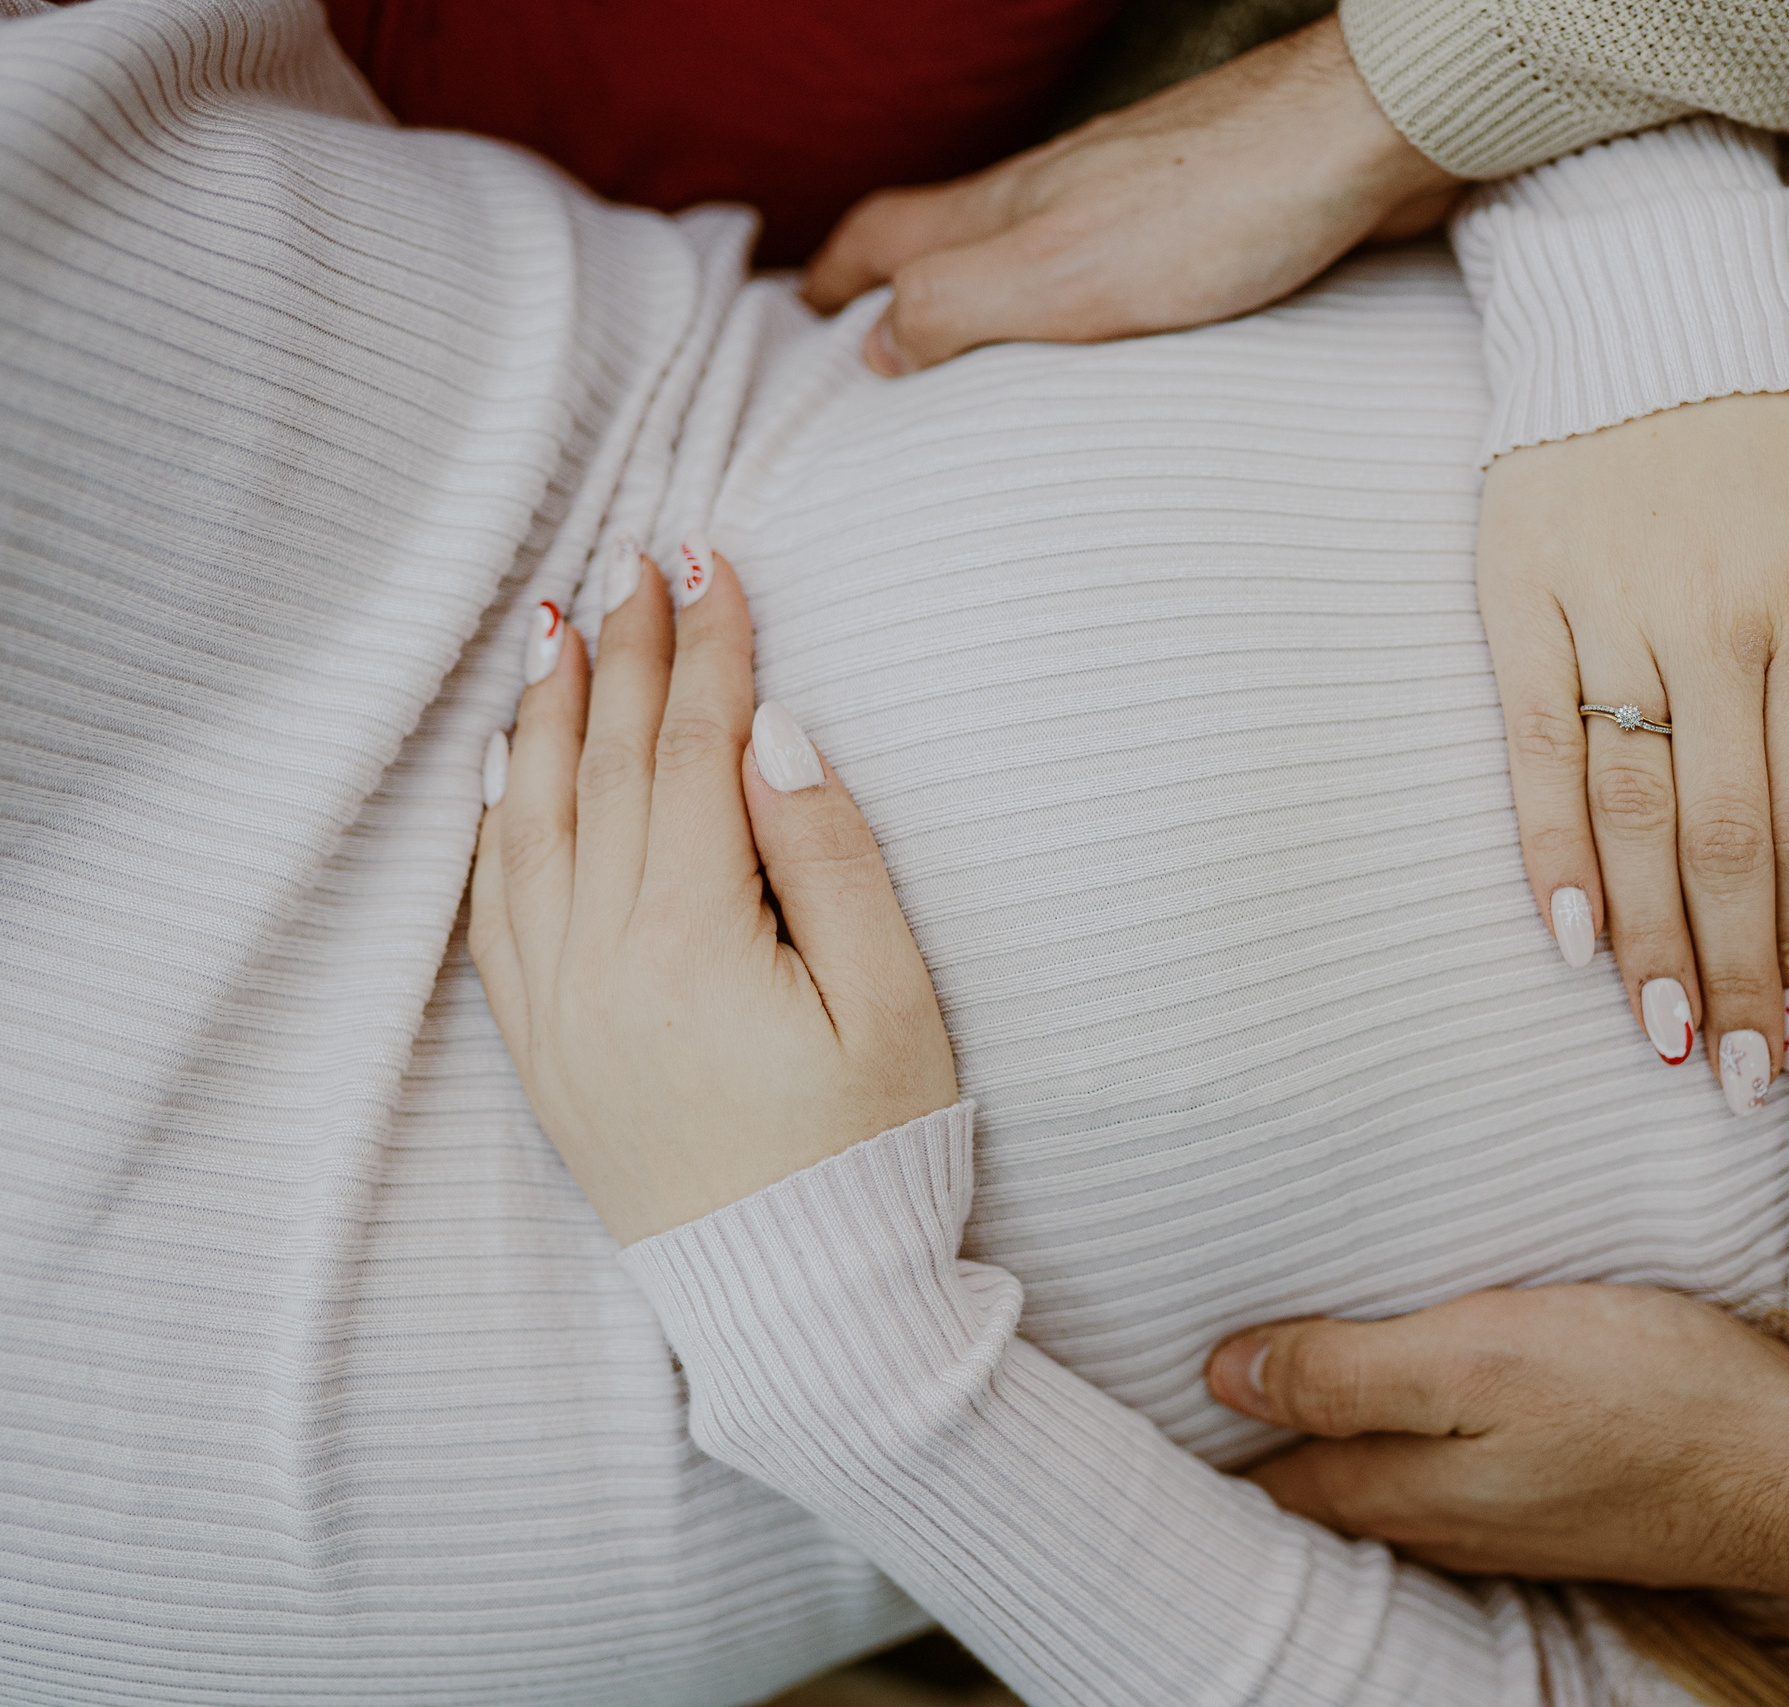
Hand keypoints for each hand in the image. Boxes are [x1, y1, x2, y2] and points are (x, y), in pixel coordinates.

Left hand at [467, 539, 955, 1243]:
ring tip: (559, 626)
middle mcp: (600, 963)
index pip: (695, 753)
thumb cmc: (870, 1156)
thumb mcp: (893, 1006)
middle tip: (634, 555)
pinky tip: (509, 766)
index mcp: (693, 942)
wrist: (799, 1306)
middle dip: (627, 652)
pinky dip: (497, 821)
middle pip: (609, 768)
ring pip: (531, 824)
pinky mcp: (544, 1051)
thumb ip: (833, 859)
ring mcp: (557, 1010)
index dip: (709, 647)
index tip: (713, 557)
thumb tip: (777, 732)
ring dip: (548, 715)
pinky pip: (495, 910)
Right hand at [801, 15, 1462, 375]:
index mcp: (1008, 208)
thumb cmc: (1219, 204)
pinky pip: (1115, 272)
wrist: (1366, 141)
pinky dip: (1079, 310)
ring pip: (1031, 251)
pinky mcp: (1208, 221)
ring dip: (989, 298)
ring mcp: (1134, 202)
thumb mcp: (1058, 275)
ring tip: (974, 364)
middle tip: (867, 348)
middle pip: (948, 238)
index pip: (885, 239)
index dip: (831, 284)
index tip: (793, 327)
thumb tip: (872, 350)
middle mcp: (1060, 196)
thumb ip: (956, 306)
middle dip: (896, 290)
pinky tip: (1110, 351)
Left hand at [1206, 1285, 1788, 1611]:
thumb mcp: (1481, 1357)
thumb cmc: (1651, 1399)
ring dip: (1333, 1435)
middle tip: (1199, 1371)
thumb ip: (1349, 1371)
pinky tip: (1422, 1398)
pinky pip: (1454, 1474)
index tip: (1151, 1381)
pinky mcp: (1565, 1500)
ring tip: (1283, 1375)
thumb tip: (1222, 1375)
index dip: (1208, 1431)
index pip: (1267, 1477)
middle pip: (1317, 1488)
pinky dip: (1412, 1437)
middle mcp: (1442, 1523)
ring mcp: (1508, 1521)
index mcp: (1403, 1490)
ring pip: (1384, 1482)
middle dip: (1258, 1437)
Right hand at [1478, 394, 1788, 1099]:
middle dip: (1739, 971)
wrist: (1655, 292)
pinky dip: (1546, 845)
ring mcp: (1610, 606)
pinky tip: (1567, 936)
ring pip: (1630, 806)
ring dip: (1649, 937)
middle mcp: (1718, 616)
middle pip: (1727, 835)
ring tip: (1664, 1038)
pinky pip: (1532, 740)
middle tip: (1740, 1077)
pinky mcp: (1521, 592)